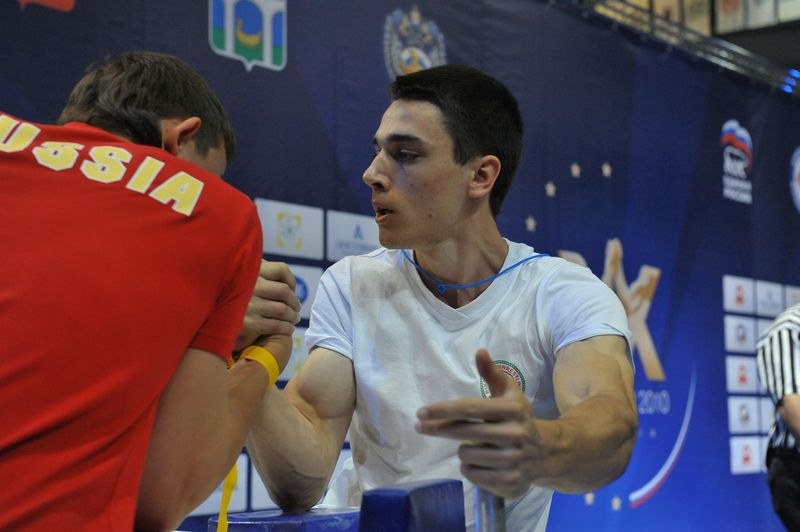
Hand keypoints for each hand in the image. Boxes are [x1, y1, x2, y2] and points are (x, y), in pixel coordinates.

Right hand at [235, 260, 301, 351]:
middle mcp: (249, 286)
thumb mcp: (238, 279)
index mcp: (250, 272)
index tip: (291, 289)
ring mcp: (249, 305)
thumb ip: (256, 271)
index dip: (291, 280)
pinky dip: (286, 328)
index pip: (281, 269)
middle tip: (296, 308)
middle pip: (284, 291)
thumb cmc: (228, 300)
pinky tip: (288, 329)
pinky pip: (276, 325)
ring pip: (283, 310)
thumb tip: (278, 271)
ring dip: (292, 316)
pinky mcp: (248, 324)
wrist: (210, 324)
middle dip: (294, 301)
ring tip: (294, 319)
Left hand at [415, 349, 539, 498]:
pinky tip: (476, 462)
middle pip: (464, 432)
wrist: (545, 452)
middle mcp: (514, 433)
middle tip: (422, 428)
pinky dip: (469, 468)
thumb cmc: (518, 418)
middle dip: (439, 429)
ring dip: (462, 450)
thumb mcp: (509, 393)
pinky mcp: (510, 481)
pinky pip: (473, 474)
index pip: (471, 408)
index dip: (443, 410)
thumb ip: (492, 373)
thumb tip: (480, 351)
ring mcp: (513, 459)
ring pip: (465, 454)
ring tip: (471, 445)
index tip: (421, 412)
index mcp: (513, 409)